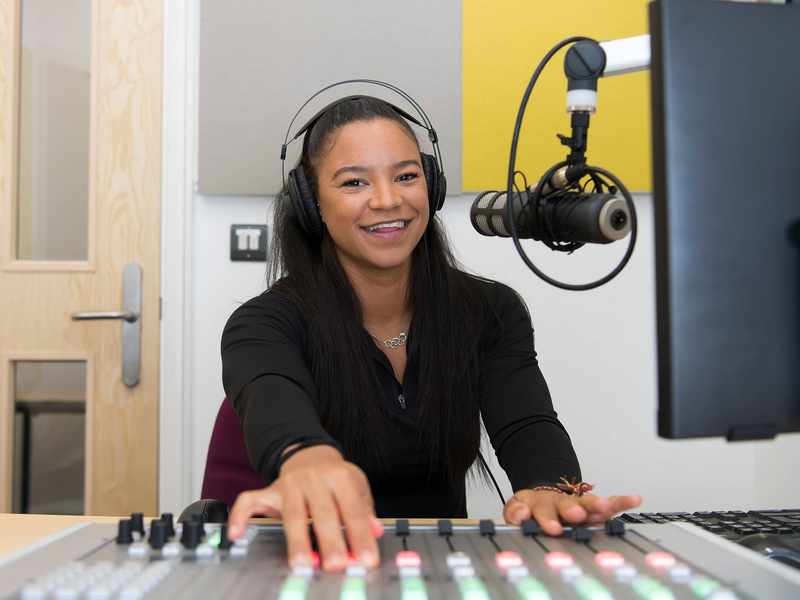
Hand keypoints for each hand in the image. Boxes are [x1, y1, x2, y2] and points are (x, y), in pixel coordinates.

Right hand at [227, 445, 383, 571]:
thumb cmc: (335, 477)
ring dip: (298, 541)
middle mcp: (313, 478)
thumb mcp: (356, 485)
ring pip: (291, 513)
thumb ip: (364, 509)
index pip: (352, 509)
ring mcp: (288, 484)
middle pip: (322, 512)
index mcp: (339, 476)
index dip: (360, 536)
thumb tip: (376, 532)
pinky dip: (239, 517)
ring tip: (303, 564)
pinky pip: (248, 501)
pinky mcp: (268, 490)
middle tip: (336, 565)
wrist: (310, 455)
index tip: (366, 559)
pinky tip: (236, 535)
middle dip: (330, 540)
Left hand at [503, 488, 641, 534]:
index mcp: (539, 504)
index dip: (544, 518)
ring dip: (596, 504)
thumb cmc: (532, 507)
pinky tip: (634, 499)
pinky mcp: (593, 506)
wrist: (543, 495)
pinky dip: (621, 501)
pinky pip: (609, 503)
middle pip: (566, 504)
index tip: (546, 525)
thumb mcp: (516, 509)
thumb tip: (520, 515)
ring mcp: (578, 503)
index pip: (539, 510)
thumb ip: (515, 513)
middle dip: (571, 509)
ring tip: (604, 506)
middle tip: (576, 514)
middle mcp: (561, 502)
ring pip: (588, 502)